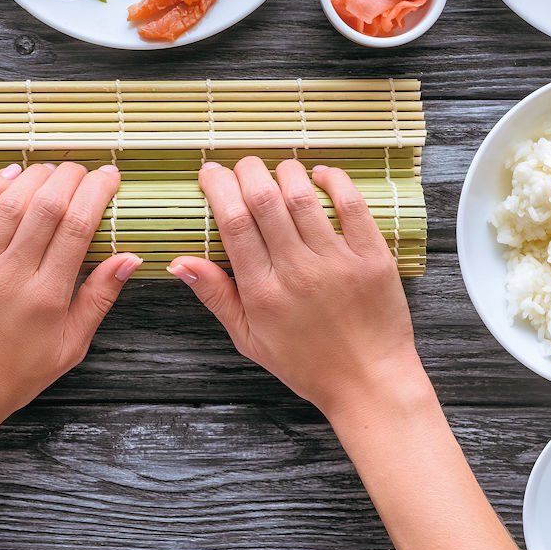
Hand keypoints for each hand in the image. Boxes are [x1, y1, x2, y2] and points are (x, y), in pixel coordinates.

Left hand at [0, 163, 141, 434]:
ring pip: (9, 203)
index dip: (96, 192)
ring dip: (34, 177)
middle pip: (45, 206)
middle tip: (83, 169)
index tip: (109, 176)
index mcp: (46, 296)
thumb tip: (130, 258)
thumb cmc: (16, 373)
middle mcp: (10, 275)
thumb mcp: (70, 345)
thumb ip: (99, 298)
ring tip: (51, 169)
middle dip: (69, 177)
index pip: (77, 225)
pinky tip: (9, 175)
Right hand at [168, 158, 418, 415]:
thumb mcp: (249, 338)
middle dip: (247, 171)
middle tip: (242, 167)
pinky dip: (334, 181)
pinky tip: (321, 175)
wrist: (369, 383)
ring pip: (303, 196)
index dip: (218, 187)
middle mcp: (298, 272)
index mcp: (263, 292)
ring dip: (285, 172)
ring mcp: (338, 262)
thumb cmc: (306, 363)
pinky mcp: (372, 257)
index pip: (233, 222)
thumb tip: (178, 261)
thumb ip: (215, 295)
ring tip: (278, 171)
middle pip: (264, 200)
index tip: (211, 173)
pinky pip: (351, 205)